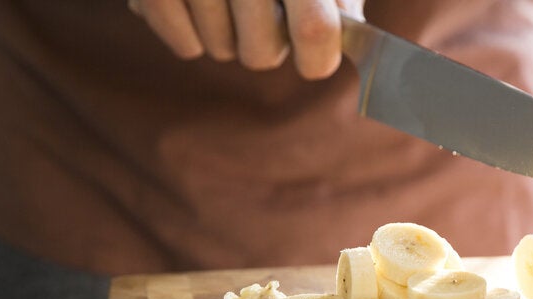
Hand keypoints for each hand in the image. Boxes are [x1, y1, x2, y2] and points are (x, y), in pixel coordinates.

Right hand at [128, 0, 364, 78]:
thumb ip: (339, 1)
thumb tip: (348, 44)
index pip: (314, 30)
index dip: (318, 57)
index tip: (315, 58)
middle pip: (261, 54)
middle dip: (267, 45)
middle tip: (264, 14)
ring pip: (221, 51)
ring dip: (229, 36)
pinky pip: (185, 46)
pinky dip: (192, 35)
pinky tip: (198, 4)